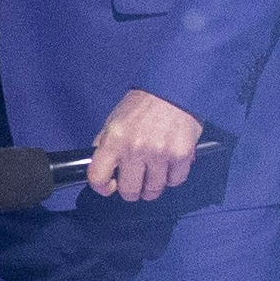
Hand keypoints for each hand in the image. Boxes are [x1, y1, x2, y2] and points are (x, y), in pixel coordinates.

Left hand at [87, 89, 202, 201]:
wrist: (173, 89)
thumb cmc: (143, 104)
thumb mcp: (114, 120)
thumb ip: (105, 145)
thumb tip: (100, 168)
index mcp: (114, 140)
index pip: (98, 177)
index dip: (102, 187)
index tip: (110, 186)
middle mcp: (135, 149)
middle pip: (129, 191)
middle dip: (132, 191)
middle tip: (136, 182)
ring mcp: (159, 154)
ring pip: (153, 191)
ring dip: (152, 186)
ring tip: (153, 173)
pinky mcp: (181, 155)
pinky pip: (175, 181)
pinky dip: (172, 177)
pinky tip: (169, 165)